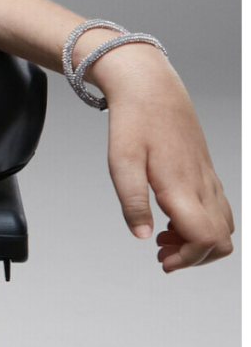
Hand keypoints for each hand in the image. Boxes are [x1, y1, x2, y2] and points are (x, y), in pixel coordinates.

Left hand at [96, 46, 233, 270]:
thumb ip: (132, 203)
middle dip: (194, 257)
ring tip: (163, 235)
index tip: (161, 258)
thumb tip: (143, 236)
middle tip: (161, 252)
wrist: (150, 88)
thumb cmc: (135, 122)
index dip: (188, 259)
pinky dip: (200, 224)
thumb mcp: (121, 162)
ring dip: (198, 242)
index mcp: (182, 187)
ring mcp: (208, 179)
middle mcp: (202, 186)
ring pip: (224, 227)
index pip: (205, 239)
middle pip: (221, 241)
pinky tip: (170, 216)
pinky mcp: (206, 173)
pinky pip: (217, 210)